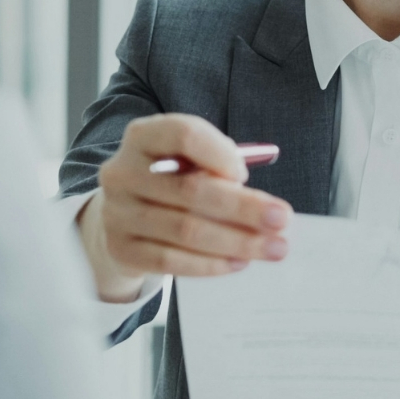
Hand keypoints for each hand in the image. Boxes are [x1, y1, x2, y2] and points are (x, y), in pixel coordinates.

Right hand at [77, 113, 290, 301]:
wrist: (123, 216)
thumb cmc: (170, 181)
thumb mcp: (188, 161)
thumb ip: (219, 167)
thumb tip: (265, 203)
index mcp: (143, 137)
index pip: (183, 134)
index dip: (220, 153)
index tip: (245, 175)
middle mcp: (123, 172)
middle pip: (191, 189)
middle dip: (244, 207)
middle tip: (281, 220)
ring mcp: (118, 212)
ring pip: (186, 230)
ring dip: (237, 241)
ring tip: (272, 247)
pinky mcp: (121, 249)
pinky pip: (171, 261)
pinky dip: (211, 263)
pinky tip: (239, 262)